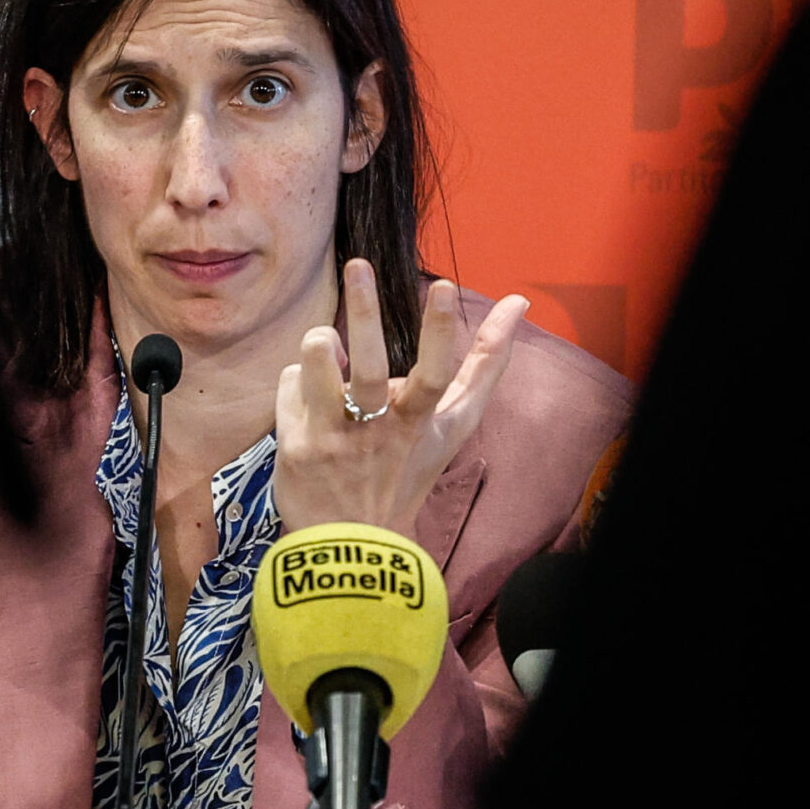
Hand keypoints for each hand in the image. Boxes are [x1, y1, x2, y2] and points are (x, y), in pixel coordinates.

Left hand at [274, 261, 527, 532]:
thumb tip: (518, 304)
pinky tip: (309, 401)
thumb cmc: (407, 471)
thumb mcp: (451, 427)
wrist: (355, 545)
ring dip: (319, 344)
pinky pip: (291, 385)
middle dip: (365, 310)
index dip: (442, 332)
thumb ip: (484, 366)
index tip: (444, 287)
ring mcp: (335, 438)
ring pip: (318, 367)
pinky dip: (301, 382)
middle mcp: (378, 429)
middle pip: (371, 365)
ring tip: (326, 340)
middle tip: (358, 264)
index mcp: (420, 422)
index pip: (438, 375)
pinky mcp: (297, 446)